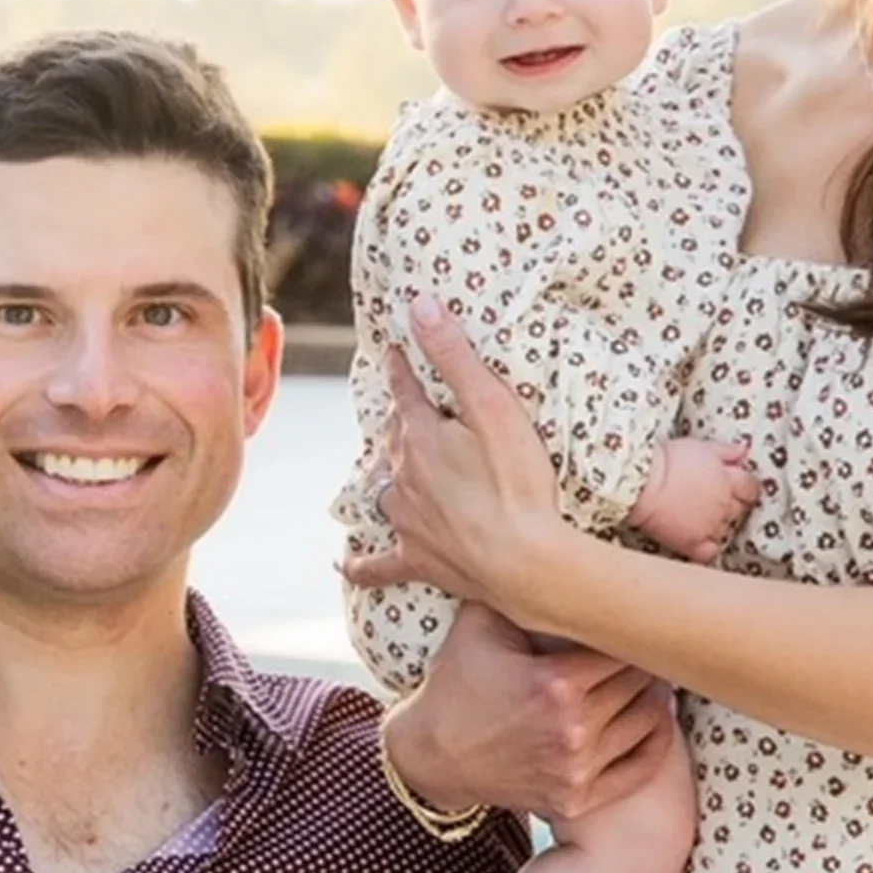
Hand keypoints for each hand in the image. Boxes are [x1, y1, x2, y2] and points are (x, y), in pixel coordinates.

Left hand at [344, 300, 569, 614]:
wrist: (525, 561)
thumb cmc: (517, 483)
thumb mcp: (494, 407)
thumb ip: (455, 358)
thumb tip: (420, 307)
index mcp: (420, 437)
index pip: (405, 392)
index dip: (403, 368)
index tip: (397, 352)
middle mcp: (402, 478)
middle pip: (394, 439)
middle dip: (400, 421)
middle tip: (408, 408)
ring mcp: (406, 522)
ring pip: (383, 491)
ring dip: (387, 477)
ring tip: (392, 468)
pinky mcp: (418, 561)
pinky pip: (378, 565)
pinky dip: (362, 564)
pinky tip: (347, 565)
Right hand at [384, 604, 672, 829]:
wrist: (429, 755)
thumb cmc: (456, 683)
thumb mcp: (479, 625)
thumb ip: (519, 586)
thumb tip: (552, 544)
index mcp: (554, 682)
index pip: (622, 644)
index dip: (629, 627)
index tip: (633, 616)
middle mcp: (572, 729)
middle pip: (641, 681)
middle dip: (644, 659)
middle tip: (649, 643)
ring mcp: (577, 769)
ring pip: (650, 721)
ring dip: (655, 696)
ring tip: (651, 676)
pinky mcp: (577, 798)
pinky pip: (641, 767)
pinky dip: (656, 741)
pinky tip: (654, 718)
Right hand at [628, 436, 760, 561]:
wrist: (642, 484)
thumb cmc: (668, 461)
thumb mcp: (701, 446)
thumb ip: (726, 451)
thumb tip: (744, 451)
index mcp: (728, 481)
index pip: (750, 489)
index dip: (745, 489)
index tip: (737, 489)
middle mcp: (724, 506)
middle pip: (739, 511)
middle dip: (731, 506)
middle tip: (713, 501)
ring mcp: (710, 526)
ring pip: (725, 531)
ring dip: (718, 526)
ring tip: (700, 518)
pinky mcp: (692, 543)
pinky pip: (709, 553)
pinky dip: (707, 549)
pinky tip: (698, 541)